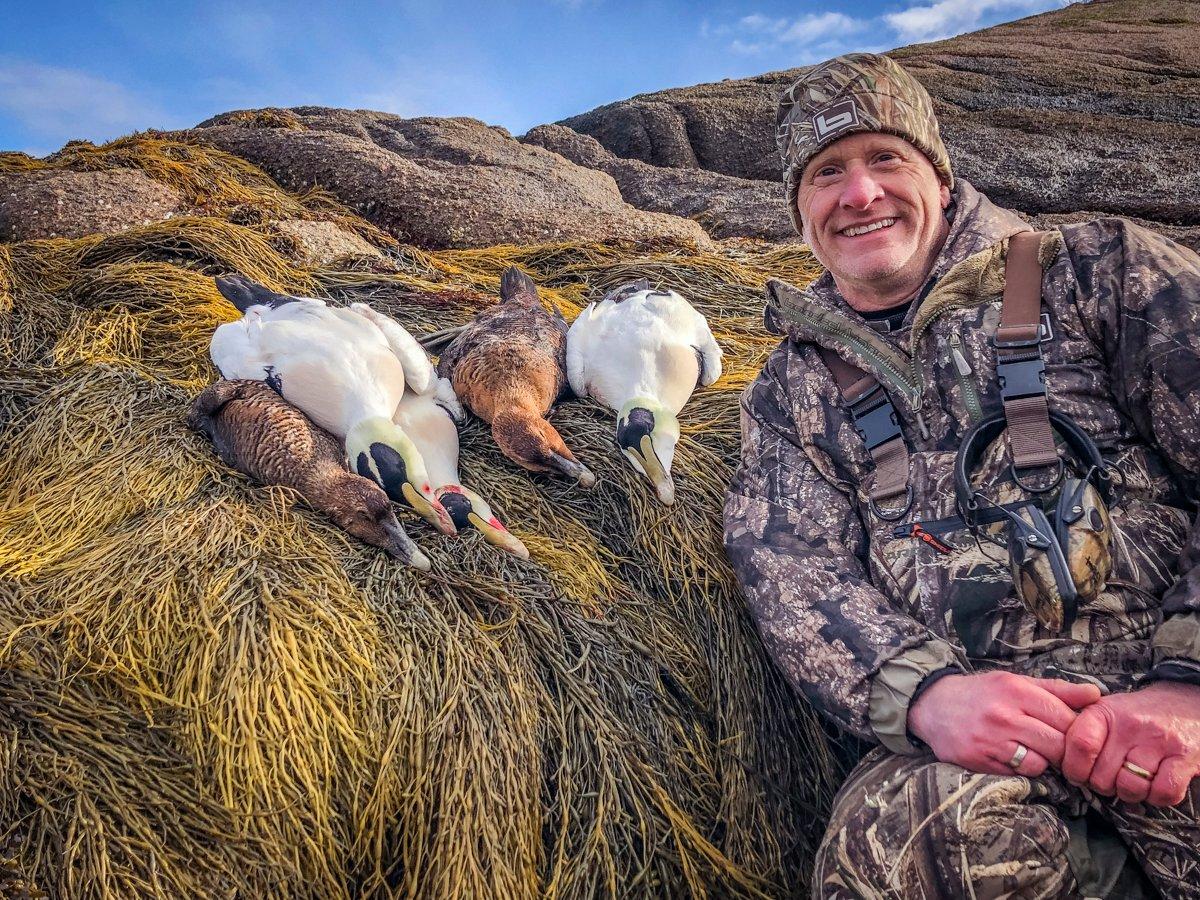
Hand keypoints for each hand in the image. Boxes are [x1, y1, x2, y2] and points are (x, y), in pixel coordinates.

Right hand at [908, 671, 1101, 776]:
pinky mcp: (978, 760)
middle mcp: (1004, 715)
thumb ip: (1058, 690)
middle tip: (1058, 748)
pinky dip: (1021, 768)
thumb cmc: (982, 693)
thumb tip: (1097, 695)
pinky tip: (1012, 756)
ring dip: (1042, 761)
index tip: (1073, 733)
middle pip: (1058, 745)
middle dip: (1064, 750)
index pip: (1066, 718)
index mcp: (1016, 691)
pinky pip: (1017, 773)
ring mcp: (990, 740)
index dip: (1076, 730)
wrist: (933, 705)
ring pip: (1040, 763)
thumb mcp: (1016, 683)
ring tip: (1032, 751)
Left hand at [1062, 680, 1199, 806]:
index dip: (1073, 768)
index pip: (1078, 745)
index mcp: (1105, 712)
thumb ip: (1079, 731)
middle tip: (1111, 777)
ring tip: (1133, 780)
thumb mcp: (1104, 710)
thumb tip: (1053, 757)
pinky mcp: (1186, 758)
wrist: (1186, 702)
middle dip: (1102, 784)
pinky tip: (1155, 785)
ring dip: (1130, 793)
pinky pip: (1163, 793)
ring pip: (1130, 787)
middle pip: (1101, 776)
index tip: (1078, 773)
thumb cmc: (1138, 715)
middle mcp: (1131, 725)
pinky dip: (1157, 797)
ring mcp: (1160, 741)